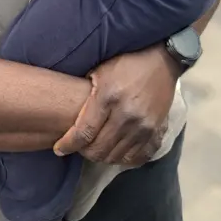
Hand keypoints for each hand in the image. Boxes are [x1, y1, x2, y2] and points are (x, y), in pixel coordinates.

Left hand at [53, 45, 179, 166]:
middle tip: (80, 145)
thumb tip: (68, 119)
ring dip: (102, 156)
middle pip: (98, 149)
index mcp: (108, 96)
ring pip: (115, 157)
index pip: (83, 132)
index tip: (59, 149)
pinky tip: (116, 151)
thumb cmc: (126, 63)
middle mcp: (126, 115)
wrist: (161, 61)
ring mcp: (143, 126)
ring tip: (96, 147)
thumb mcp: (99, 71)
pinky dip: (122, 159)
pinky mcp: (156, 132)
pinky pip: (136, 158)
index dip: (68, 145)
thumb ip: (86, 96)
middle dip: (84, 151)